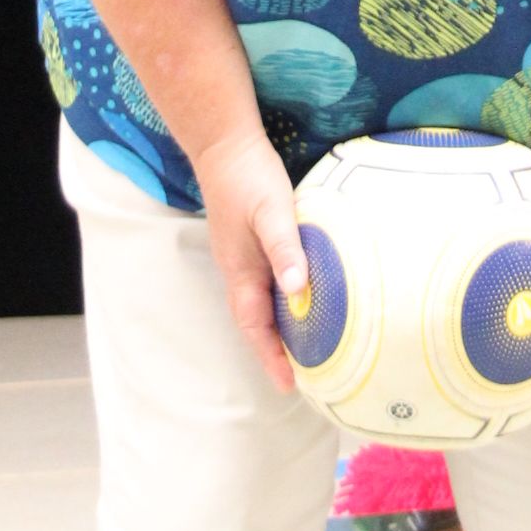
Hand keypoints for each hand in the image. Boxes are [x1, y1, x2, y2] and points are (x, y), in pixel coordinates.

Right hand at [192, 125, 307, 390]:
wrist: (225, 144)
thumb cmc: (249, 178)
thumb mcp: (273, 212)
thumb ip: (286, 249)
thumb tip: (298, 291)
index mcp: (242, 272)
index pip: (255, 327)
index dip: (270, 357)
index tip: (290, 385)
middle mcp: (239, 271)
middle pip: (256, 322)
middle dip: (275, 351)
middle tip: (303, 375)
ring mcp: (242, 257)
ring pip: (260, 304)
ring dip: (278, 327)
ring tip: (305, 346)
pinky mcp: (248, 243)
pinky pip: (264, 283)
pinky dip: (279, 300)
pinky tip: (298, 297)